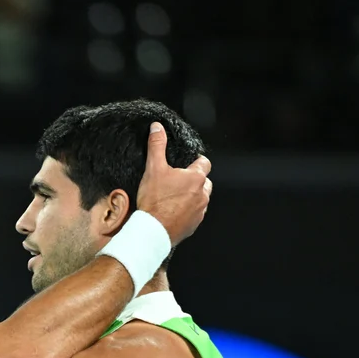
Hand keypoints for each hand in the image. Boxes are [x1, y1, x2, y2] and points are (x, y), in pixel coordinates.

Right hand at [135, 121, 212, 244]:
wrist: (153, 229)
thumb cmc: (155, 201)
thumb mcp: (153, 168)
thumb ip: (157, 146)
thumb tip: (157, 128)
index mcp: (195, 178)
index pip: (204, 163)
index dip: (197, 161)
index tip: (189, 162)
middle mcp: (202, 194)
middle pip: (205, 182)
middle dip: (195, 180)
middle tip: (178, 181)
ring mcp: (200, 210)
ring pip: (201, 198)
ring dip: (193, 196)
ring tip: (175, 198)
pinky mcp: (194, 224)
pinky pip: (195, 214)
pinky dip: (188, 212)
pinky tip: (174, 212)